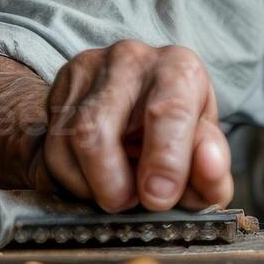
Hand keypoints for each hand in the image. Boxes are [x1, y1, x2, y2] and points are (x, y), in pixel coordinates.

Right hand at [37, 41, 233, 212]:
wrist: (138, 103)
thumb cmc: (179, 128)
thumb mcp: (205, 148)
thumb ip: (212, 168)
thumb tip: (210, 169)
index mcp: (178, 68)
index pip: (168, 112)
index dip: (164, 162)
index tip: (158, 198)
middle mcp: (130, 60)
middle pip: (97, 128)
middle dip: (111, 181)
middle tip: (128, 203)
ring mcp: (88, 71)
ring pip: (68, 142)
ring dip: (90, 184)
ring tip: (116, 190)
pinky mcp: (59, 89)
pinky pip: (51, 149)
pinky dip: (72, 179)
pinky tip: (95, 177)